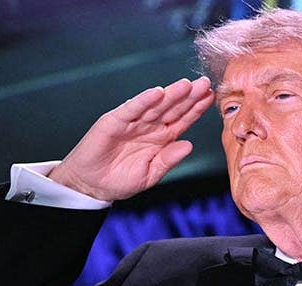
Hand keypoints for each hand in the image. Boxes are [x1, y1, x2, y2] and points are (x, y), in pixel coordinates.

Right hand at [49, 77, 213, 200]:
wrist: (90, 186)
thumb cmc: (119, 181)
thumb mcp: (150, 175)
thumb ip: (168, 160)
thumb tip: (189, 146)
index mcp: (161, 138)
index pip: (183, 120)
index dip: (196, 109)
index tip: (211, 98)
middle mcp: (149, 126)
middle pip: (172, 108)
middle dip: (188, 96)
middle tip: (204, 84)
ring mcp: (132, 121)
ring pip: (155, 105)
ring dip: (170, 94)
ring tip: (186, 85)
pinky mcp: (114, 120)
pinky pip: (132, 109)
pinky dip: (143, 101)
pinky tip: (157, 93)